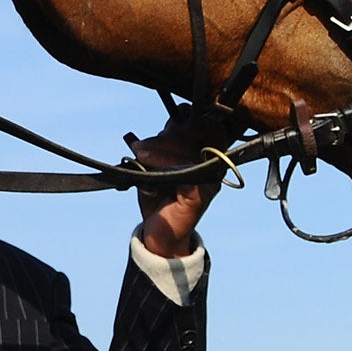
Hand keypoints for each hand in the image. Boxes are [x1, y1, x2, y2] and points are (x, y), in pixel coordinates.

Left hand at [130, 125, 217, 258]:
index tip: (162, 126)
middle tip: (141, 145)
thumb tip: (170, 122)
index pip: (204, 124)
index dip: (184, 119)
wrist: (159, 231)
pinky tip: (145, 162)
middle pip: (198, 133)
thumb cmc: (158, 194)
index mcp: (206, 153)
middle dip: (167, 134)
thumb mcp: (158, 161)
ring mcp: (209, 179)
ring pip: (190, 148)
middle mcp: (212, 165)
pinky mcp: (200, 193)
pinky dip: (163, 161)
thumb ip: (166, 142)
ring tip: (139, 152)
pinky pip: (184, 168)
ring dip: (160, 147)